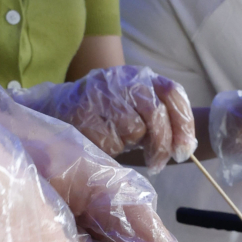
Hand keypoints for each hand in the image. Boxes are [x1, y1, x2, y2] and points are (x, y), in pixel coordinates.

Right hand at [18, 66, 195, 171]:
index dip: (184, 124)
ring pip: (134, 129)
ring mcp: (103, 93)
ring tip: (117, 143)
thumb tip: (185, 148)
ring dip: (130, 145)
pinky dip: (111, 149)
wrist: (56, 109)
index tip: (184, 150)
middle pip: (157, 113)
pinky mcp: (86, 110)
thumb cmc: (104, 117)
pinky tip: (100, 142)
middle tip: (157, 164)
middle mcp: (124, 79)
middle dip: (162, 144)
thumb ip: (158, 120)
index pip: (173, 93)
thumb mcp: (133, 109)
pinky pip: (112, 141)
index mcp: (141, 77)